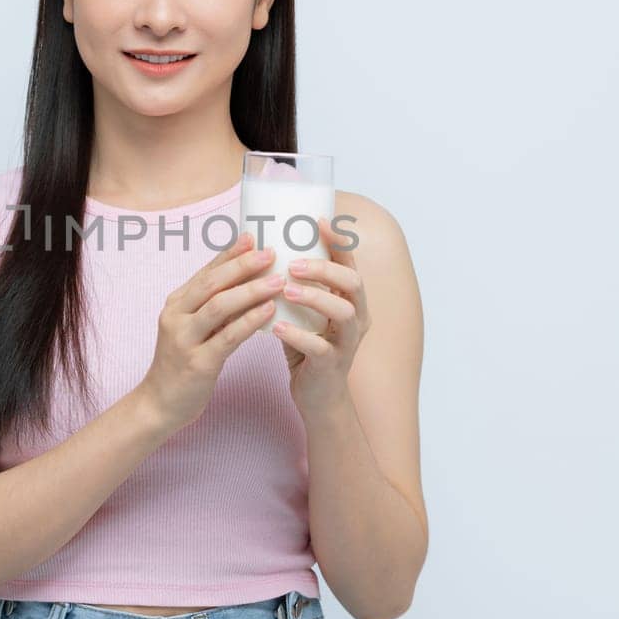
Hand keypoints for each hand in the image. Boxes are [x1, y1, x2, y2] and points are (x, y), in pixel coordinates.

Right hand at [138, 231, 285, 432]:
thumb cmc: (182, 365)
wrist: (159, 405)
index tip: (253, 237)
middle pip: (212, 283)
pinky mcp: (198, 363)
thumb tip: (246, 283)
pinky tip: (270, 311)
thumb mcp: (192, 330)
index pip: (206, 271)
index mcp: (176, 304)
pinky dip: (250, 321)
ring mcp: (184, 339)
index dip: (230, 254)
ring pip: (220, 306)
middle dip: (242, 265)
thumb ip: (212, 308)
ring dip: (251, 290)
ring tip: (278, 280)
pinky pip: (228, 337)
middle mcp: (176, 316)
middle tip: (270, 252)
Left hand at [274, 216, 370, 414]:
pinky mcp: (331, 366)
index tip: (317, 222)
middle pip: (353, 284)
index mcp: (351, 300)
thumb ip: (294, 286)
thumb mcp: (304, 313)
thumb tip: (261, 251)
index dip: (338, 242)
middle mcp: (357, 318)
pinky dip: (298, 336)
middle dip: (324, 269)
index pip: (350, 264)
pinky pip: (320, 348)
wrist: (318, 396)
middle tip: (293, 263)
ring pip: (343, 313)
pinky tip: (277, 328)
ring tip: (286, 290)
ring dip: (315, 297)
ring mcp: (347, 343)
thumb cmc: (307, 347)